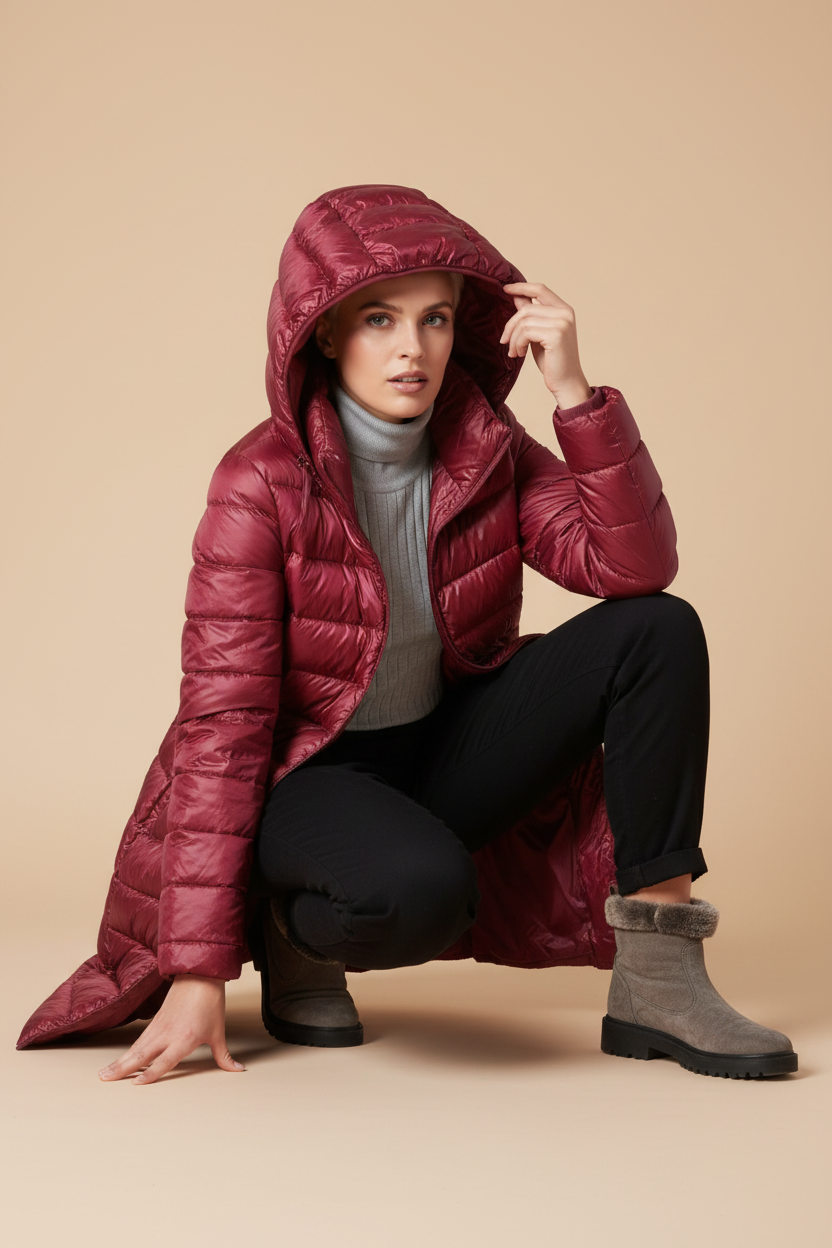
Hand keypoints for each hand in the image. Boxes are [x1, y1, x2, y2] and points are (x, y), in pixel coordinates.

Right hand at [98, 974, 244, 1084]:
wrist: (201, 974)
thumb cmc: (210, 1003)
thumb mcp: (218, 1032)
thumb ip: (224, 1056)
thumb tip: (238, 1070)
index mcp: (184, 1039)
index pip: (164, 1061)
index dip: (150, 1073)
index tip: (135, 1084)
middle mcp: (167, 1034)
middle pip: (141, 1055)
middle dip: (122, 1068)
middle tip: (104, 1079)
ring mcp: (159, 1026)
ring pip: (136, 1047)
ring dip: (119, 1061)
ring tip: (104, 1073)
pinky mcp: (156, 1020)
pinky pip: (139, 1039)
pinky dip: (128, 1051)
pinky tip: (120, 1059)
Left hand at [500, 282, 591, 407]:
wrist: (566, 382)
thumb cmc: (553, 360)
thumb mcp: (538, 334)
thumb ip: (531, 315)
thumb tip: (517, 297)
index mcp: (564, 310)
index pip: (540, 289)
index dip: (521, 287)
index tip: (505, 289)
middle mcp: (565, 313)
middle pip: (526, 309)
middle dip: (510, 325)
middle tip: (504, 341)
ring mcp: (562, 323)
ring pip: (524, 321)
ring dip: (514, 338)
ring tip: (514, 352)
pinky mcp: (556, 335)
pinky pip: (526, 332)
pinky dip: (518, 344)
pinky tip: (520, 354)